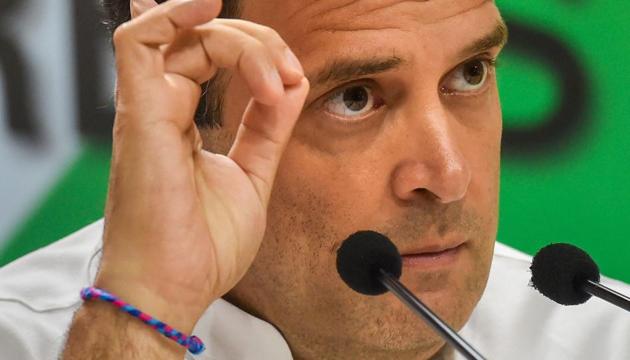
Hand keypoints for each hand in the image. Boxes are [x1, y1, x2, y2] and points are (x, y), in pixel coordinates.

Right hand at [96, 0, 307, 331]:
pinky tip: (207, 6)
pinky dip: (172, 15)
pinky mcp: (140, 116)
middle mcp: (160, 107)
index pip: (209, 55)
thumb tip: (289, 86)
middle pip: (201, 38)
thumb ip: (267, 128)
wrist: (175, 288)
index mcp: (180, 120)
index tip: (292, 81)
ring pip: (182, 34)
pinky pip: (138, 43)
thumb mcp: (252, 175)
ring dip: (238, 39)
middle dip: (257, 43)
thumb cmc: (202, 244)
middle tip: (289, 74)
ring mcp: (148, 108)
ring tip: (273, 71)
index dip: (256, 52)